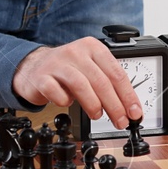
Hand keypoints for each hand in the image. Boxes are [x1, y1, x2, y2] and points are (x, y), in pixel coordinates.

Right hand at [12, 38, 141, 127]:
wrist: (33, 66)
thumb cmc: (67, 70)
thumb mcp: (90, 69)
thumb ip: (108, 84)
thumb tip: (128, 108)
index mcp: (93, 48)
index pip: (116, 73)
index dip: (128, 95)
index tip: (134, 112)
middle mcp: (76, 52)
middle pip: (101, 81)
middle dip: (115, 105)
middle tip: (120, 120)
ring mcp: (57, 64)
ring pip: (81, 86)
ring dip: (94, 105)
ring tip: (97, 115)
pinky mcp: (42, 78)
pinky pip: (58, 93)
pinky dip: (66, 102)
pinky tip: (68, 103)